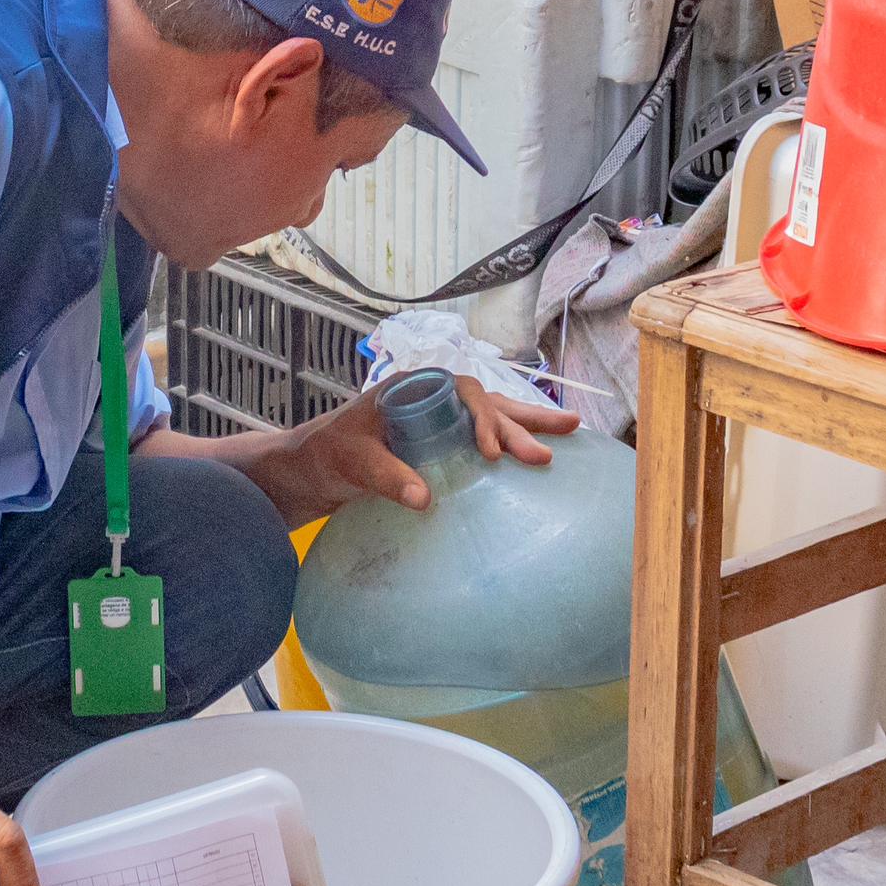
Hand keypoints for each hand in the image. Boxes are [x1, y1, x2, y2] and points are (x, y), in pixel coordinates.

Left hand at [264, 374, 578, 516]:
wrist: (313, 467)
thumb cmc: (330, 453)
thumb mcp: (353, 462)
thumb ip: (385, 476)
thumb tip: (423, 498)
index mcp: (415, 387)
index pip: (463, 393)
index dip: (484, 419)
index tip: (492, 452)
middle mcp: (434, 397)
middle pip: (488, 404)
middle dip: (520, 424)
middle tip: (547, 454)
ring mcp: (442, 420)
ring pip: (494, 416)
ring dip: (527, 427)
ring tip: (572, 430)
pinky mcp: (444, 444)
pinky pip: (485, 439)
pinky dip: (511, 444)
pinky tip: (537, 453)